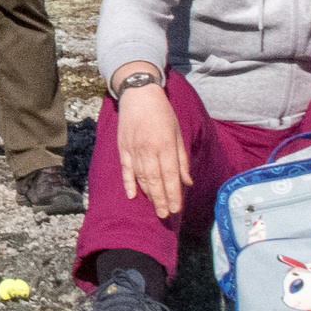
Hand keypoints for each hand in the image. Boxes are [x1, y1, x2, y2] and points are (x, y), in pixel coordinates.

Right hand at [115, 80, 189, 220]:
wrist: (139, 94)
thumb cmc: (162, 113)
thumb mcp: (177, 133)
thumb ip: (181, 159)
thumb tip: (187, 182)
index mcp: (165, 145)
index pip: (170, 175)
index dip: (173, 193)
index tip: (176, 209)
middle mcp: (148, 149)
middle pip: (155, 180)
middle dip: (161, 199)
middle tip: (165, 215)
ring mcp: (133, 149)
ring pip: (141, 177)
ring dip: (149, 194)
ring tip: (155, 208)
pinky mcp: (122, 147)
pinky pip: (126, 169)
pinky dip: (128, 183)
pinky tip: (132, 196)